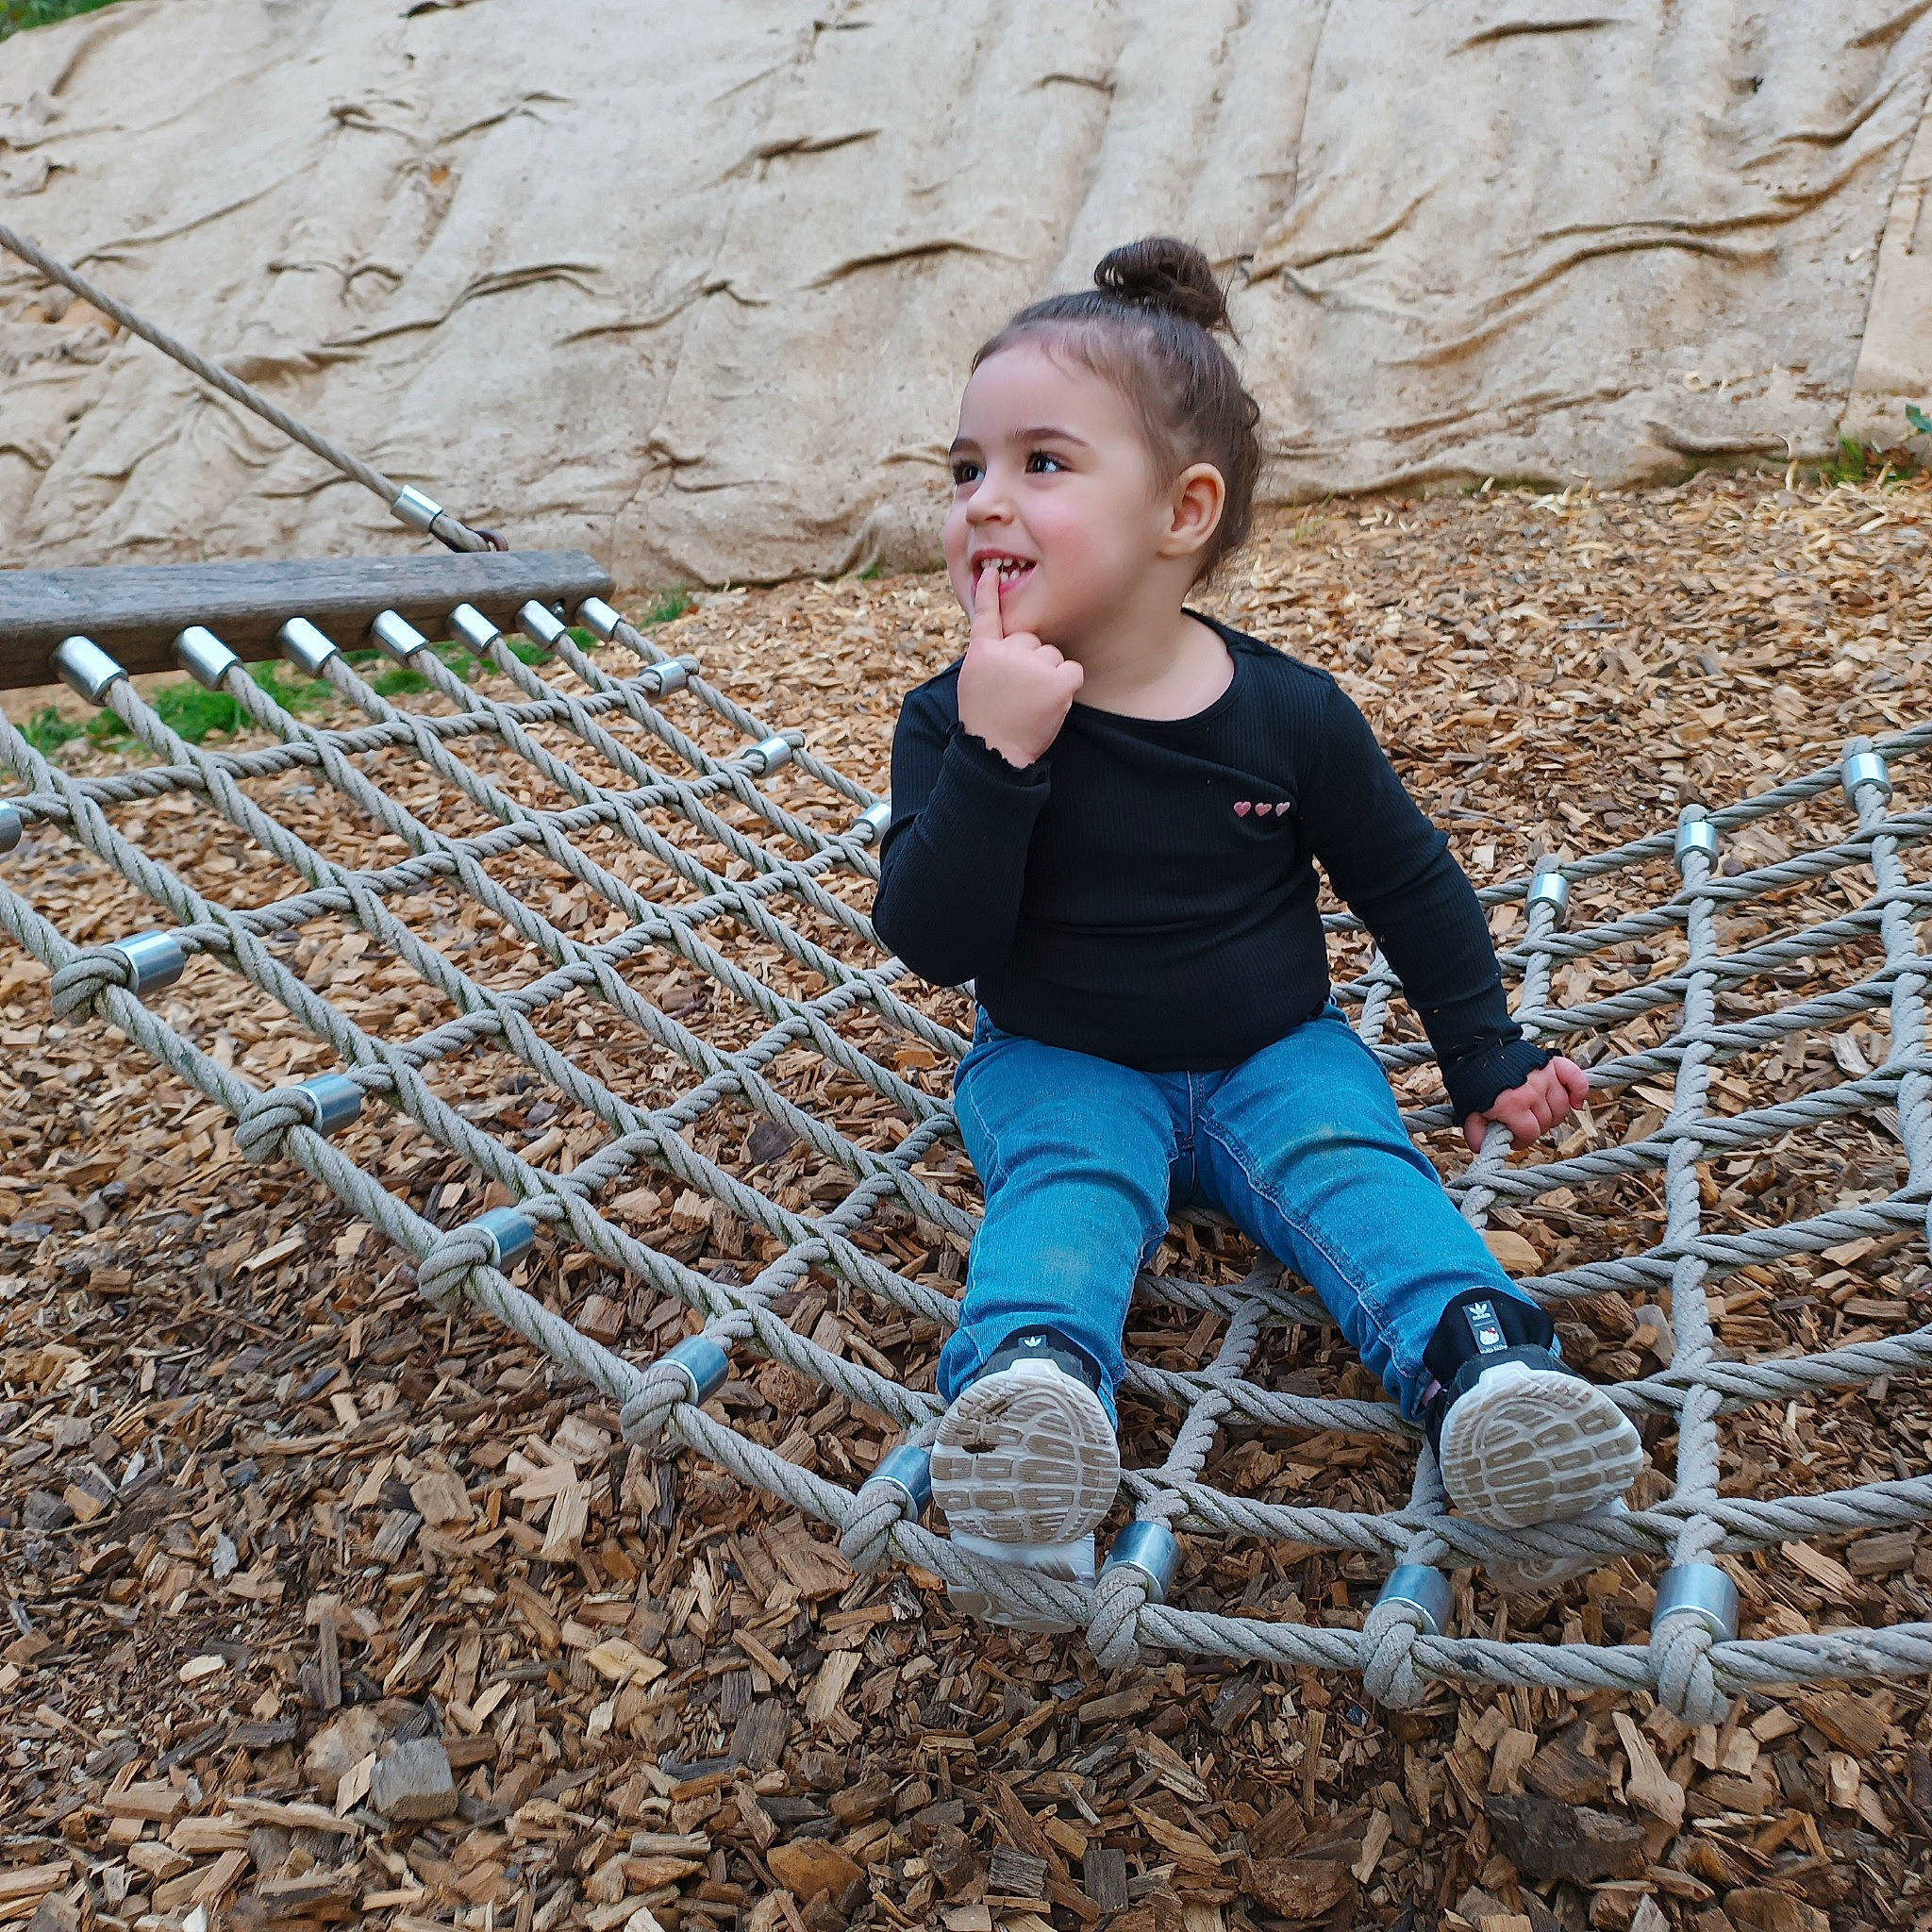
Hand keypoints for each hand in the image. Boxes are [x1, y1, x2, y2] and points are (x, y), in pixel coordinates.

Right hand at [956, 562, 1082, 766]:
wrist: (994, 751)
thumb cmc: (986, 720)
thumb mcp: (974, 681)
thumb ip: (989, 657)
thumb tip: (1005, 643)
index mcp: (983, 651)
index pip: (986, 615)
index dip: (987, 592)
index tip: (990, 573)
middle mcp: (1006, 652)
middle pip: (1032, 640)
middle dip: (1031, 662)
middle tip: (1018, 692)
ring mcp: (1032, 665)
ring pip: (1053, 655)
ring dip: (1048, 675)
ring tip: (1031, 701)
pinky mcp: (1056, 681)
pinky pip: (1073, 670)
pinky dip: (1068, 684)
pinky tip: (1052, 701)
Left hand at [1463, 1055, 1588, 1152]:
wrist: (1478, 1047)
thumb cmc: (1472, 1078)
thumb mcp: (1468, 1106)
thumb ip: (1475, 1129)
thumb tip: (1481, 1147)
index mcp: (1512, 1105)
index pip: (1530, 1133)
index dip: (1521, 1140)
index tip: (1512, 1138)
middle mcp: (1532, 1091)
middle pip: (1546, 1122)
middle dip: (1534, 1127)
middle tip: (1521, 1123)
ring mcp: (1545, 1077)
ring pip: (1561, 1106)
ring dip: (1552, 1114)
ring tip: (1537, 1113)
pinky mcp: (1552, 1064)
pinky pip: (1576, 1080)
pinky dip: (1579, 1092)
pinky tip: (1575, 1103)